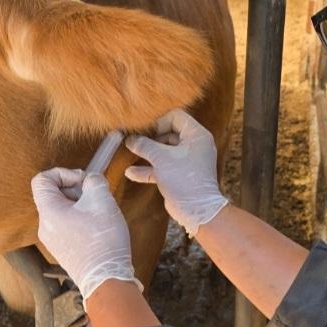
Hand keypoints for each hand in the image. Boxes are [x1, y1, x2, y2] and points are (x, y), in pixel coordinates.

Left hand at [31, 168, 141, 305]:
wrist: (106, 279)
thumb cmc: (103, 242)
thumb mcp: (103, 201)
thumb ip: (94, 181)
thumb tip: (90, 181)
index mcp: (49, 212)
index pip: (42, 179)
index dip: (62, 173)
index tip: (82, 181)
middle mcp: (45, 226)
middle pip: (53, 195)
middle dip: (75, 189)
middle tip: (95, 195)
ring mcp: (52, 240)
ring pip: (61, 210)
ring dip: (80, 204)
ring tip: (99, 212)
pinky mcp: (62, 249)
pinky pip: (66, 225)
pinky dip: (80, 218)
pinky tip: (97, 226)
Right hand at [125, 109, 227, 236]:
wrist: (196, 210)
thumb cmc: (183, 178)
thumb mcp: (161, 158)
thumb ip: (144, 145)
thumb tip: (129, 139)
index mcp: (197, 135)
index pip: (176, 117)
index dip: (159, 121)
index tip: (145, 130)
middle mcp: (194, 146)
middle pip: (168, 133)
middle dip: (150, 138)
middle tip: (134, 140)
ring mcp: (187, 161)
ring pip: (164, 151)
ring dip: (147, 153)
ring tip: (129, 152)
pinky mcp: (179, 175)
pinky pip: (162, 167)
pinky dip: (149, 169)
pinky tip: (131, 173)